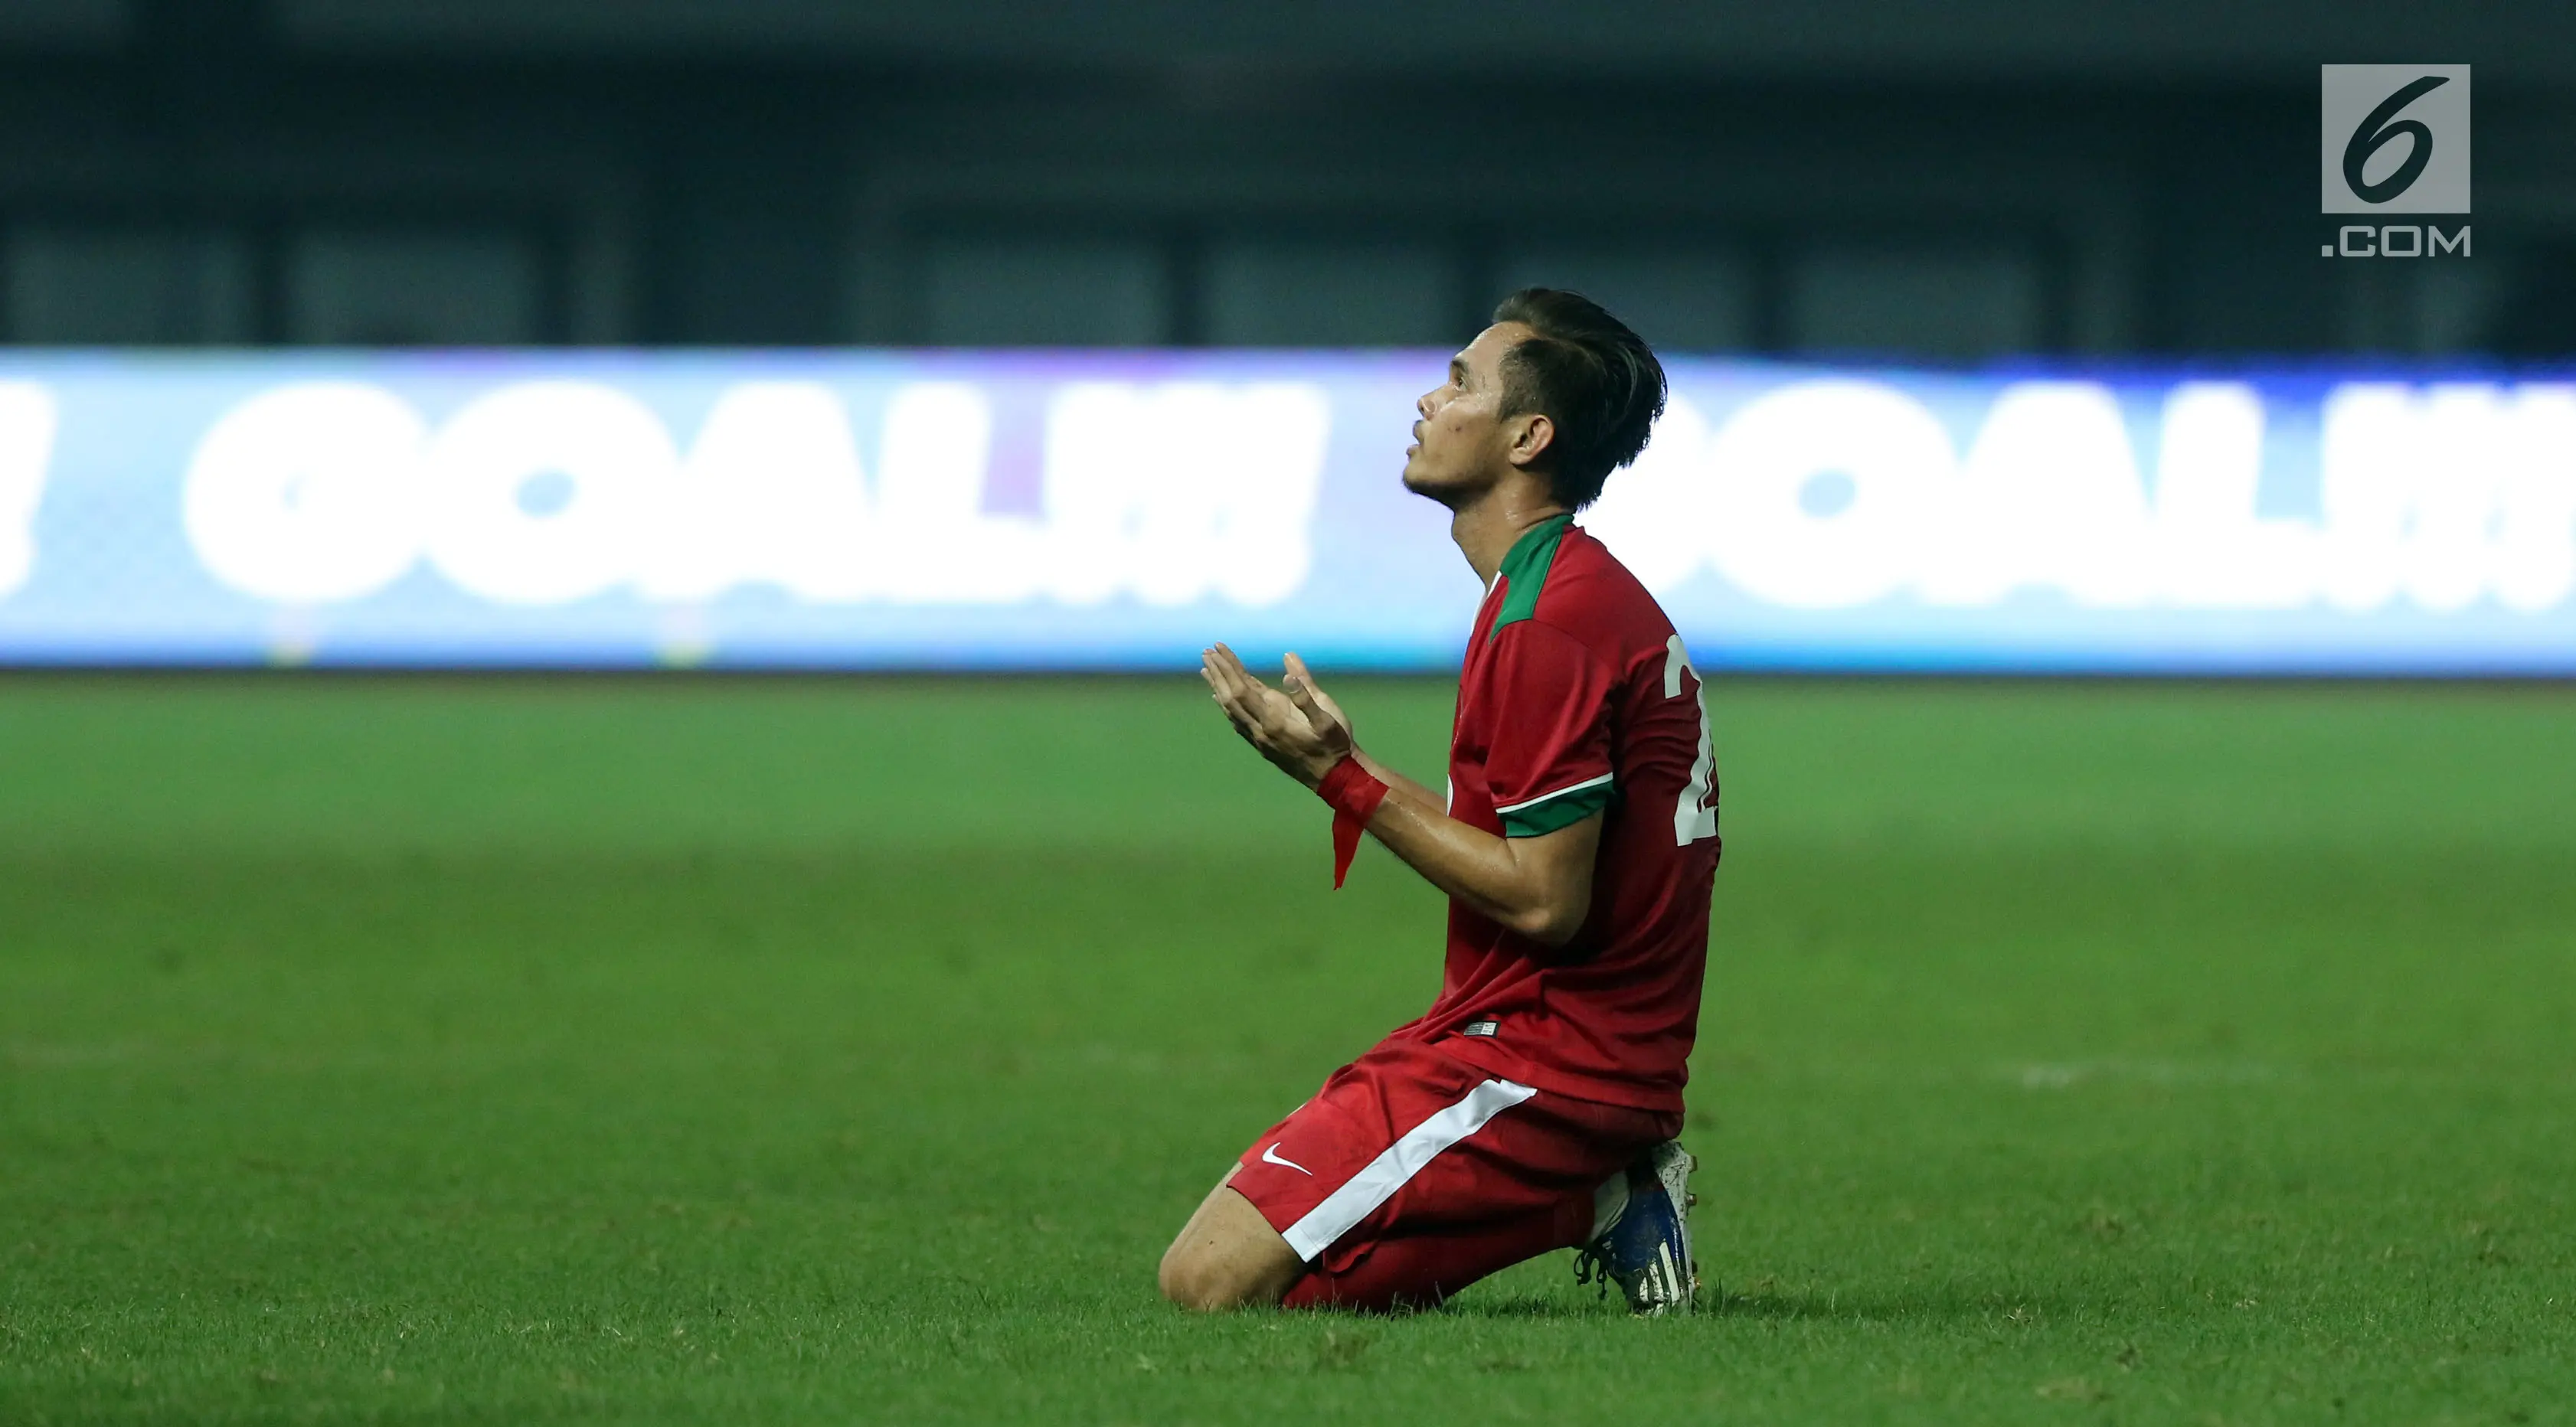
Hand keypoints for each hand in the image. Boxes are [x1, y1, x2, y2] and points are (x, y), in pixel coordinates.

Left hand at [1200, 644, 1355, 787]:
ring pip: (1231, 710)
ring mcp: (1260, 740)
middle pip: (1231, 698)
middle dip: (1219, 673)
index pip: (1243, 689)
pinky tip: (1220, 699)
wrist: (1334, 779)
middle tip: (1205, 652)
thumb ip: (1306, 693)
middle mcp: (1261, 731)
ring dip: (1218, 688)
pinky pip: (1238, 721)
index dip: (1229, 667)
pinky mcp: (1263, 745)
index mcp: (1274, 721)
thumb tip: (1288, 665)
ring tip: (1206, 670)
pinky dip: (1226, 706)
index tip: (1218, 648)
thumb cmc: (1335, 746)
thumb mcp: (1328, 719)